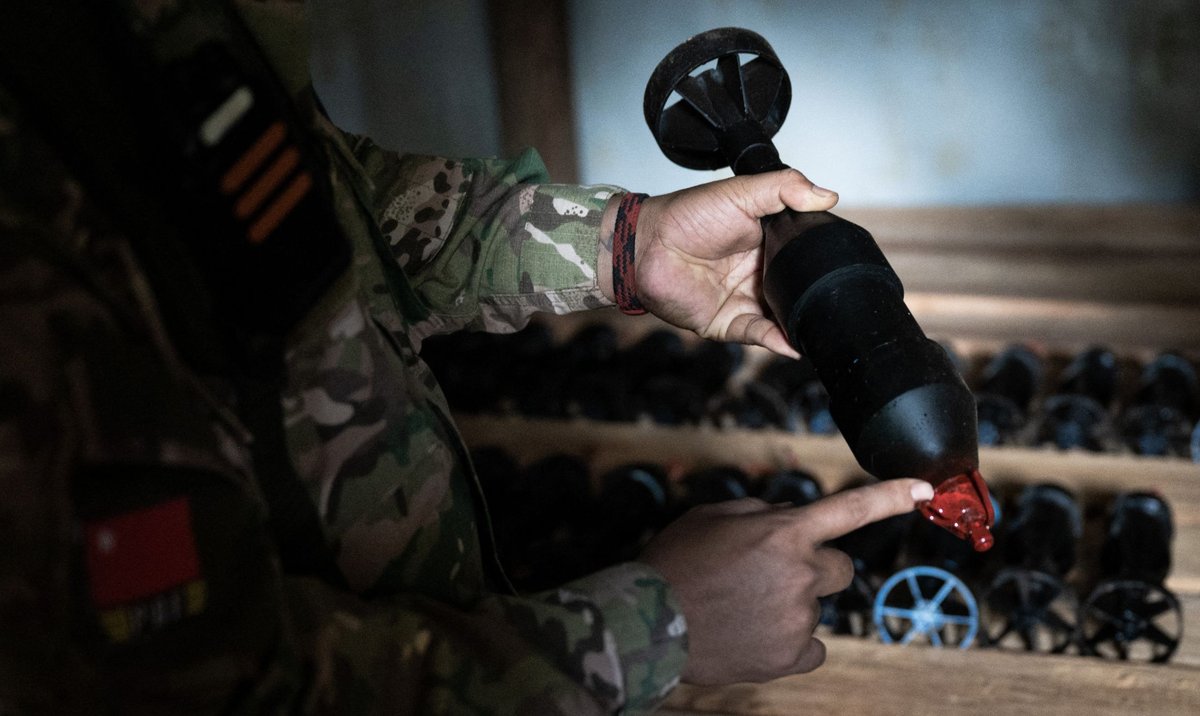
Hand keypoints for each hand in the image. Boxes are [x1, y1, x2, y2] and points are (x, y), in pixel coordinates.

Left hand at [600, 170, 837, 356]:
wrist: (646, 245)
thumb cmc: (687, 215)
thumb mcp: (742, 192)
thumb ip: (785, 188)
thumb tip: (829, 195)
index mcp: (769, 243)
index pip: (806, 254)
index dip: (825, 260)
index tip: (851, 264)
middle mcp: (761, 274)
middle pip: (798, 290)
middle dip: (818, 298)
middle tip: (843, 302)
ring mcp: (746, 300)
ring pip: (783, 317)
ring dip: (801, 324)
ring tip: (824, 328)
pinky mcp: (728, 323)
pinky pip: (758, 335)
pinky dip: (777, 341)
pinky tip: (793, 343)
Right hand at [638, 478, 932, 684]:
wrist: (646, 625)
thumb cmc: (675, 563)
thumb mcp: (711, 517)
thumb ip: (759, 512)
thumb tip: (788, 518)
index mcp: (783, 532)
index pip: (850, 508)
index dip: (892, 495)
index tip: (925, 488)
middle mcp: (800, 573)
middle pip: (841, 568)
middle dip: (815, 567)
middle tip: (771, 575)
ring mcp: (798, 618)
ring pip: (816, 607)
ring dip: (791, 605)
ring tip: (741, 607)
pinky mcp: (789, 656)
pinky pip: (812, 647)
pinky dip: (790, 643)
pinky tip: (754, 634)